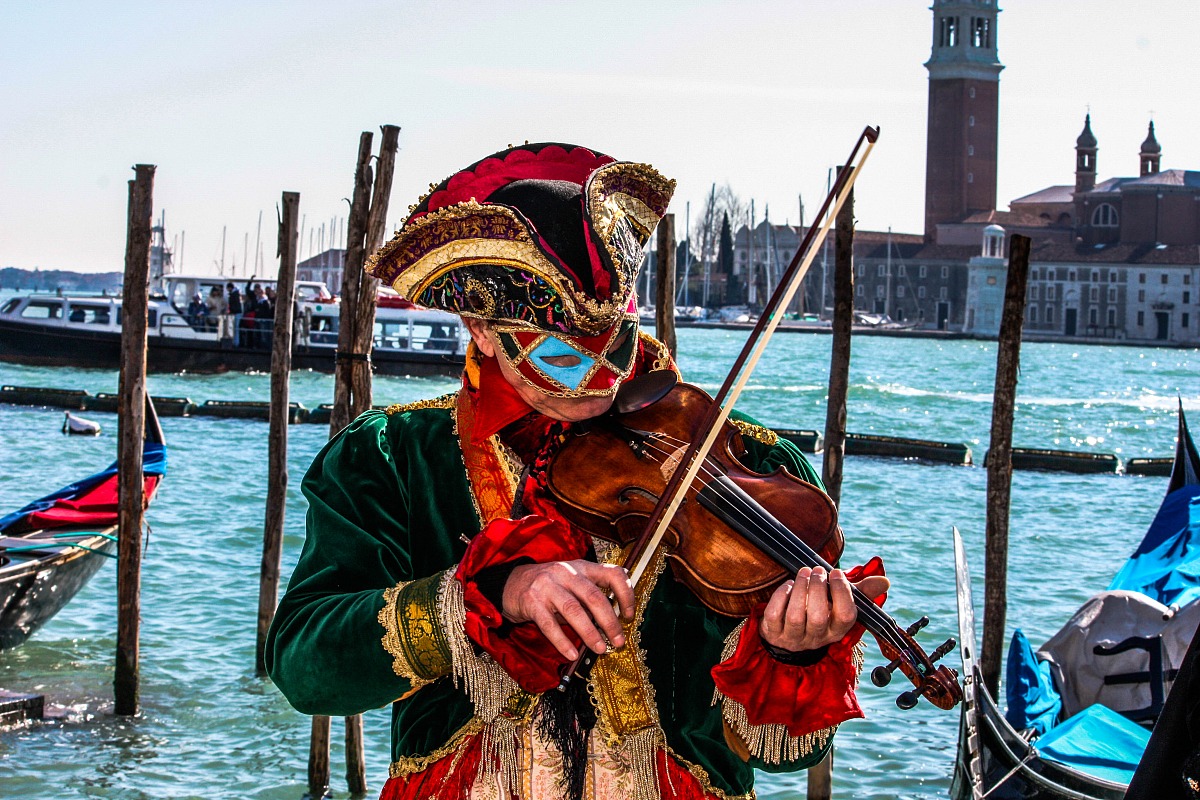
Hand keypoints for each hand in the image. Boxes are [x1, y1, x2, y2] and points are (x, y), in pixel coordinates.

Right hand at [502, 560, 635, 661]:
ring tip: (601, 649)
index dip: (626, 594)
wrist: (510, 583)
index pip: (612, 574)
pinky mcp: (532, 602)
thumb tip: (613, 622)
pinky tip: (572, 654)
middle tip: (618, 641)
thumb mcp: (572, 583)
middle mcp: (566, 573)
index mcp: (582, 567)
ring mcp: (548, 586)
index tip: (629, 615)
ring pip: (574, 610)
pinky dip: (562, 641)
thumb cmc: (549, 587)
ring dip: (590, 632)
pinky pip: (550, 624)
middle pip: (594, 596)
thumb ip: (590, 596)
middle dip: (610, 622)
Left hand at [760, 566, 890, 652]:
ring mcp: (794, 637)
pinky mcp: (773, 633)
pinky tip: (787, 585)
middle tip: (817, 571)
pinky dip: (780, 596)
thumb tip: (884, 582)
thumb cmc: (821, 611)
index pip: (845, 616)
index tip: (836, 573)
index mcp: (837, 630)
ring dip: (799, 589)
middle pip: (818, 616)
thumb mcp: (841, 603)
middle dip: (817, 588)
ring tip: (803, 573)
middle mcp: (817, 637)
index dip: (842, 592)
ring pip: (796, 615)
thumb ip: (861, 591)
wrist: (789, 635)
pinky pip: (775, 615)